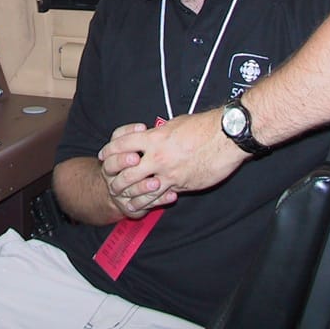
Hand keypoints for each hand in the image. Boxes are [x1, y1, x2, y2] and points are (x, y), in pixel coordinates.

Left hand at [99, 111, 245, 212]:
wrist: (225, 137)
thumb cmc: (202, 127)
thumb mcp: (174, 124)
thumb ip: (159, 134)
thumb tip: (150, 136)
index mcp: (154, 137)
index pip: (122, 144)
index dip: (110, 150)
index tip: (104, 155)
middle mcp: (157, 156)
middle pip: (126, 171)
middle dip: (115, 179)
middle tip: (111, 183)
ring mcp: (169, 172)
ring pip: (141, 189)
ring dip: (130, 194)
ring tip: (123, 199)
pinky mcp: (181, 184)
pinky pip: (161, 196)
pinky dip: (150, 201)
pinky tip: (145, 204)